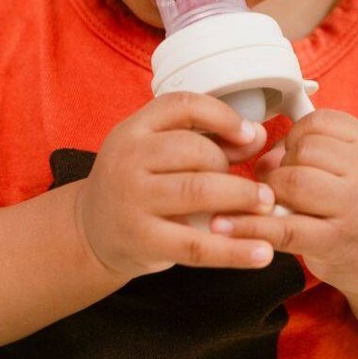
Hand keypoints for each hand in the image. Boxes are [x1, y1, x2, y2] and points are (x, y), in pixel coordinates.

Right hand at [74, 92, 276, 281]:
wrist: (91, 230)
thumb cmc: (138, 182)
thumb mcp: (160, 151)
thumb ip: (209, 140)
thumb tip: (258, 136)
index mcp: (135, 128)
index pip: (183, 105)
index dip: (223, 115)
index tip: (251, 134)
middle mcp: (128, 158)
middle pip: (194, 149)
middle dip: (230, 165)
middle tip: (252, 182)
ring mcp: (132, 199)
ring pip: (198, 191)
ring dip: (241, 198)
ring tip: (266, 205)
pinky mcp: (142, 240)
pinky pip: (196, 245)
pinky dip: (234, 251)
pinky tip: (262, 253)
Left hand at [209, 109, 357, 294]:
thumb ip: (318, 150)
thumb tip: (264, 155)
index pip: (320, 122)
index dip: (295, 136)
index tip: (292, 155)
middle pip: (305, 149)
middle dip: (283, 165)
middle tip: (282, 186)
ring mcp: (355, 208)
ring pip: (292, 181)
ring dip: (271, 191)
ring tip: (275, 204)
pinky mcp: (335, 243)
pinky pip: (284, 228)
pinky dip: (249, 227)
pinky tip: (224, 227)